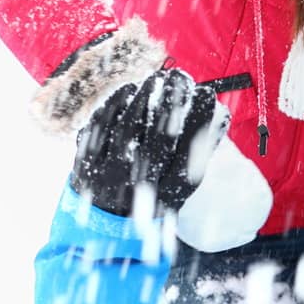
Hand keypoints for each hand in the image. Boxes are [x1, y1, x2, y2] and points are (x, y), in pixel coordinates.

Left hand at [71, 69, 229, 216]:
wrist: (105, 226)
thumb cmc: (151, 198)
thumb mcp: (180, 187)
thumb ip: (199, 154)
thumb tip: (219, 116)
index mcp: (169, 197)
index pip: (190, 152)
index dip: (199, 118)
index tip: (206, 93)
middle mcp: (138, 191)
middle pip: (159, 138)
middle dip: (172, 101)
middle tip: (179, 77)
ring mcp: (108, 179)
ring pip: (127, 129)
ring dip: (143, 98)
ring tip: (155, 80)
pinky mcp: (84, 167)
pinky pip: (98, 129)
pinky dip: (114, 105)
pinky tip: (127, 91)